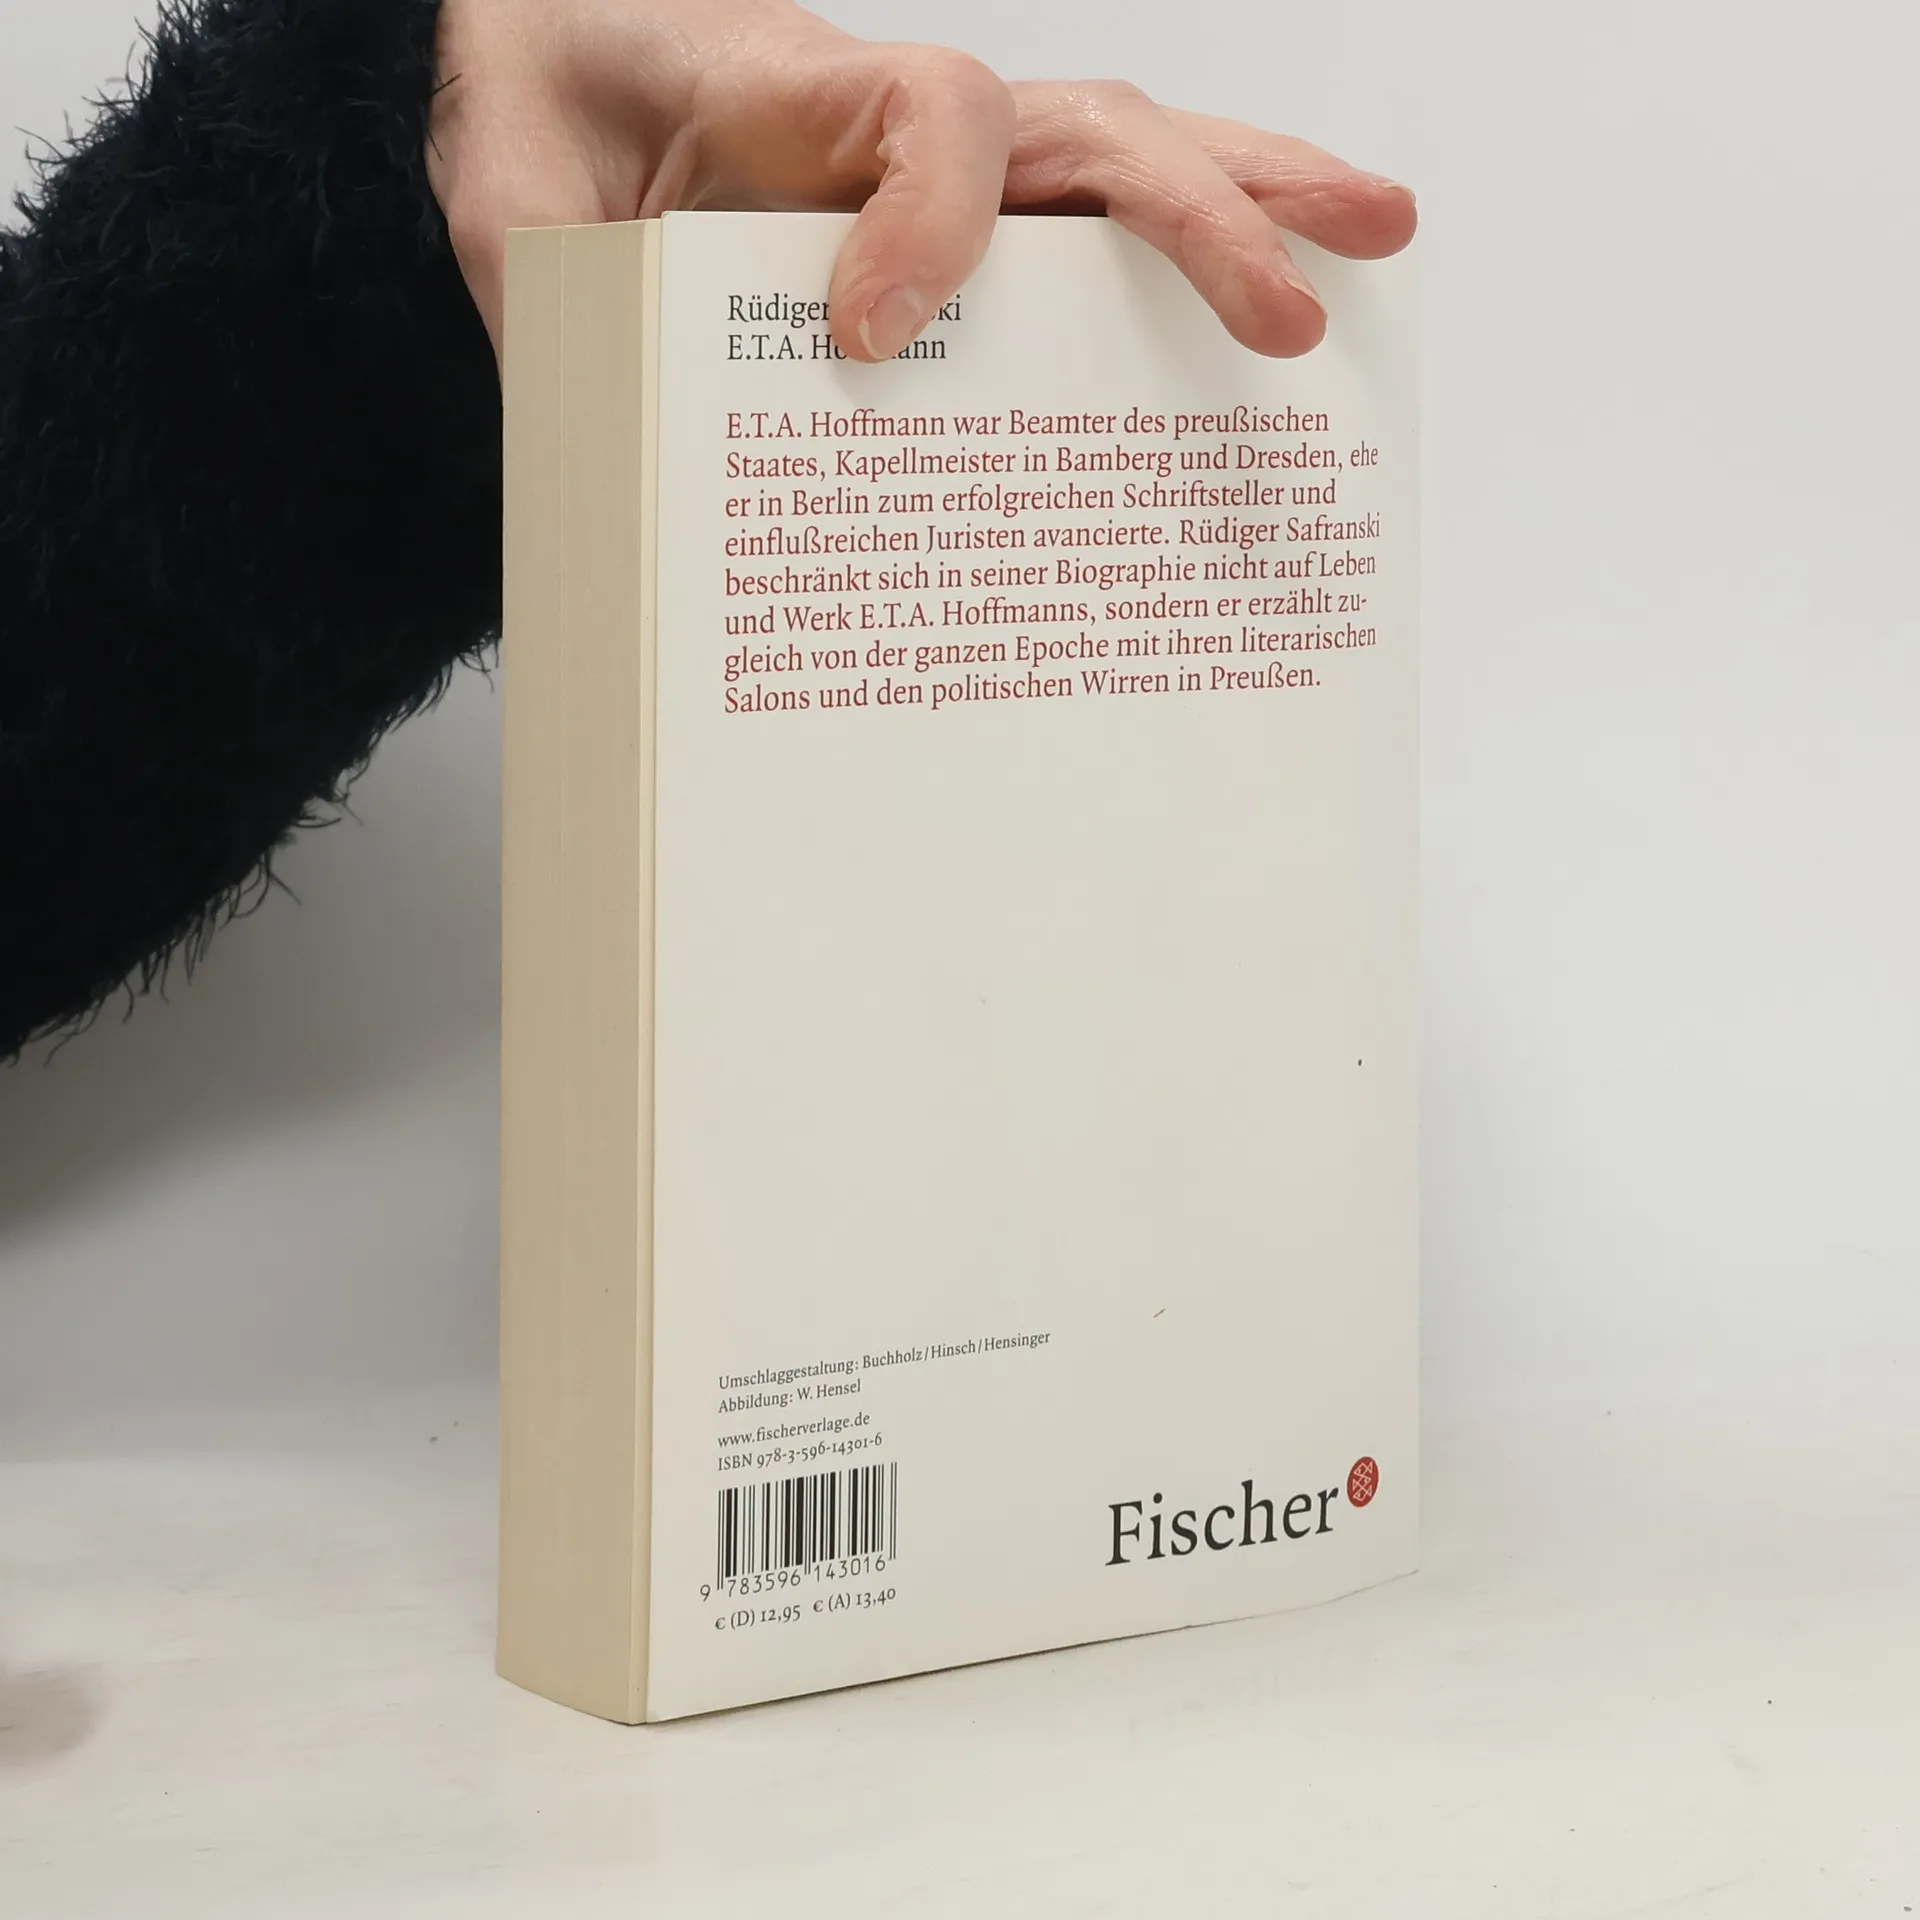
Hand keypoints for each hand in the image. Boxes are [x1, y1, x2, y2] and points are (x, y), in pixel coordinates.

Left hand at [427, 0, 1416, 362]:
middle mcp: (907, 122)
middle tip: (1300, 311)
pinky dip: (1191, 257)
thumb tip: (635, 466)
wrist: (552, 73)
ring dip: (1257, 200)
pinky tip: (1280, 296)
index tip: (870, 335)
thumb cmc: (549, 134)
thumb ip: (575, 305)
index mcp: (801, 97)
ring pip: (1128, 160)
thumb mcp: (523, 218)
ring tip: (1381, 238)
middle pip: (1094, 133)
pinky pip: (1092, 233)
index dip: (929, 220)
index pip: (930, 116)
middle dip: (1206, 217)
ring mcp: (953, 168)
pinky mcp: (968, 225)